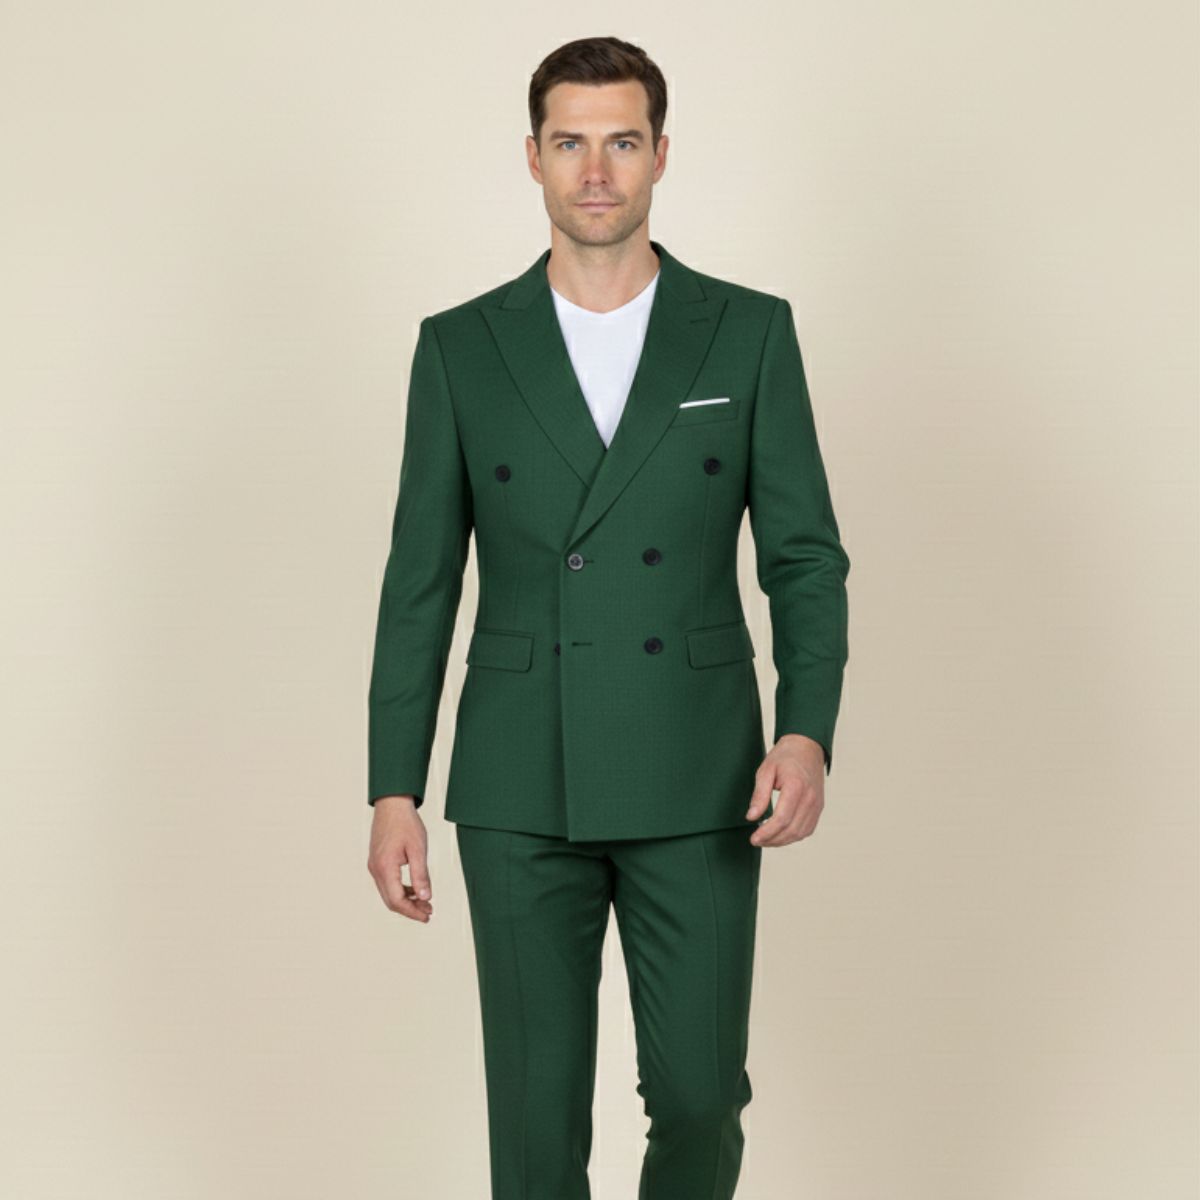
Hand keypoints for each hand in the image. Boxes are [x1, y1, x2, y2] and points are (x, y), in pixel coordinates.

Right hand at [367, 796, 433, 921]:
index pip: (397, 900)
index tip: (427, 915)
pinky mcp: (377, 861)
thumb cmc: (406, 823)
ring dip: (406, 900)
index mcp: (385, 867)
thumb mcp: (418, 849)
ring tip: (425, 902)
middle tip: (428, 912)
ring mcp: (374, 866)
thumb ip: (421, 875)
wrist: (392, 804)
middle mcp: (376, 869)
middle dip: (410, 909)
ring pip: (388, 893)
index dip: (412, 912)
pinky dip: (401, 890)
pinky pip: (387, 883)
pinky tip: (415, 890)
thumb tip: (425, 897)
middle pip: (391, 900)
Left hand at [745, 734, 824, 846]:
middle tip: (756, 841)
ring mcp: (817, 804)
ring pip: (800, 833)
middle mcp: (810, 798)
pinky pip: (808, 829)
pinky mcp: (819, 807)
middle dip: (772, 840)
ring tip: (766, 840)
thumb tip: (751, 816)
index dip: (766, 833)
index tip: (753, 838)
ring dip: (782, 841)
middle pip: (791, 830)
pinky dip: (794, 836)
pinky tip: (780, 835)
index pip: (781, 819)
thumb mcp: (766, 770)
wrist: (807, 746)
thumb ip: (759, 795)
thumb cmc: (785, 756)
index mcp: (796, 787)